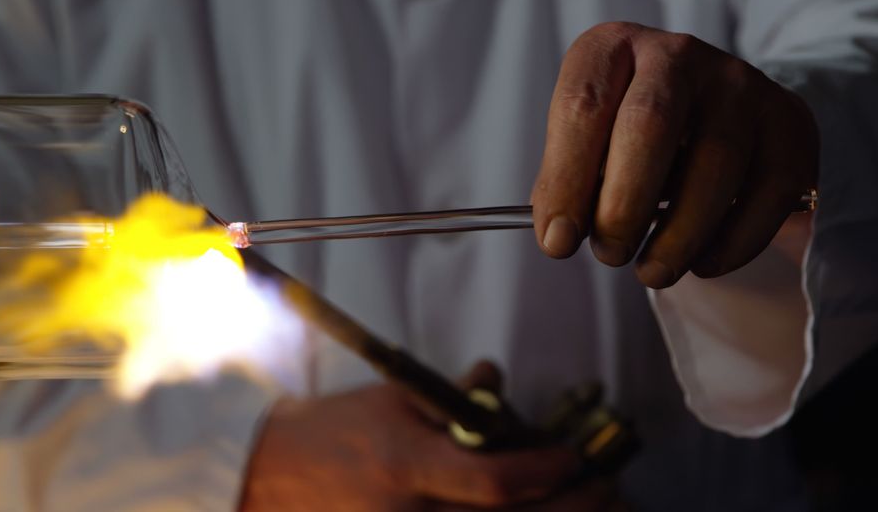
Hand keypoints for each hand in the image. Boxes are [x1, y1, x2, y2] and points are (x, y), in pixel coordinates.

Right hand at [239, 361, 621, 510]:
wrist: (269, 476)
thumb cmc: (330, 433)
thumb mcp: (391, 401)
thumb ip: (449, 398)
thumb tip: (495, 379)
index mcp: (407, 466)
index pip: (494, 481)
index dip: (547, 473)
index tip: (575, 457)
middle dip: (574, 509)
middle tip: (607, 487)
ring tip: (590, 505)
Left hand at [531, 22, 818, 287]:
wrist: (711, 111)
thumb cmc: (626, 136)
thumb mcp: (586, 144)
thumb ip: (567, 183)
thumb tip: (558, 236)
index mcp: (610, 49)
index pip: (582, 108)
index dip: (566, 181)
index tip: (558, 242)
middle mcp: (676, 54)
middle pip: (649, 125)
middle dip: (624, 205)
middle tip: (610, 255)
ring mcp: (739, 82)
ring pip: (716, 162)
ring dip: (680, 233)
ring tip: (653, 272)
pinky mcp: (788, 121)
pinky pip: (768, 189)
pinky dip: (735, 240)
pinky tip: (704, 263)